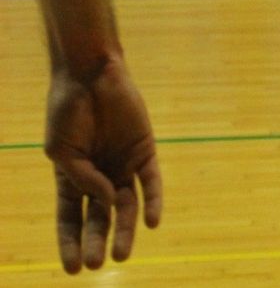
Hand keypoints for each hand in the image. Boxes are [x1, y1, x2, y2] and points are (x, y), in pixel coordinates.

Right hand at [45, 59, 162, 273]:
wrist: (89, 76)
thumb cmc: (67, 111)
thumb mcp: (61, 151)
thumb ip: (81, 178)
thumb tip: (105, 201)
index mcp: (72, 179)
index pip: (70, 219)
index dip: (71, 243)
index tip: (73, 269)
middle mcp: (100, 177)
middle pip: (100, 218)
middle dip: (98, 241)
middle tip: (99, 264)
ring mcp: (123, 165)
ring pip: (127, 206)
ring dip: (125, 229)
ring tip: (122, 253)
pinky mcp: (145, 151)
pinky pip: (151, 182)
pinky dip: (153, 201)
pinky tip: (152, 222)